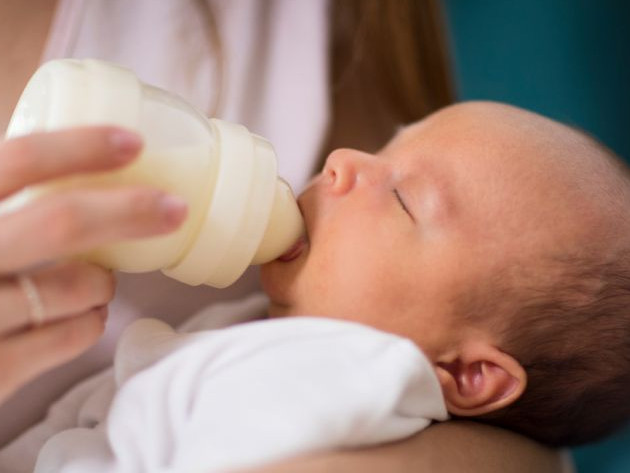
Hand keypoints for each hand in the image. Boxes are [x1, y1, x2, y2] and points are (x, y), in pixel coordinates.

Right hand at [0, 126, 187, 402]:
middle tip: (174, 208)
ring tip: (98, 282)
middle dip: (128, 211)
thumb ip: (2, 203)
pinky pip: (70, 337)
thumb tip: (64, 166)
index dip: (78, 146)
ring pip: (74, 285)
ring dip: (102, 280)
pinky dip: (90, 322)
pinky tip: (84, 316)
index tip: (133, 143)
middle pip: (59, 222)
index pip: (15, 161)